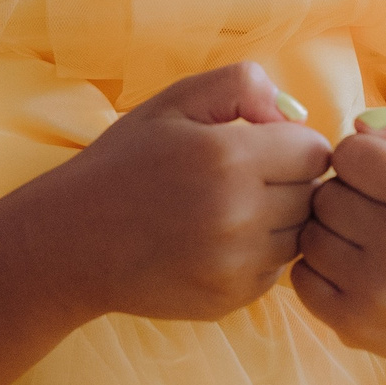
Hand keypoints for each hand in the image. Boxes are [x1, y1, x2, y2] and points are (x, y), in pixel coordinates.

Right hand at [41, 62, 334, 321]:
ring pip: (299, 235)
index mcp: (229, 158)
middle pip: (313, 194)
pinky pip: (274, 270)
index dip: (292, 144)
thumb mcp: (175, 101)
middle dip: (288, 181)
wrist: (70, 242)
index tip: (261, 146)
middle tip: (242, 177)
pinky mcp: (229, 299)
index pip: (316, 152)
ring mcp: (234, 265)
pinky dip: (257, 254)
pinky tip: (216, 240)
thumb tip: (295, 115)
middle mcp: (238, 216)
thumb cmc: (126, 162)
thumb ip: (244, 85)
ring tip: (227, 208)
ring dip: (278, 220)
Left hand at [291, 94, 385, 376]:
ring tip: (367, 239)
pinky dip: (320, 269)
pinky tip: (355, 269)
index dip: (366, 157)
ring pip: (309, 234)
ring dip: (330, 231)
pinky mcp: (354, 326)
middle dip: (347, 194)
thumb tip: (360, 124)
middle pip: (326, 194)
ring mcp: (377, 294)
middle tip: (379, 210)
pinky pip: (301, 277)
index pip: (352, 152)